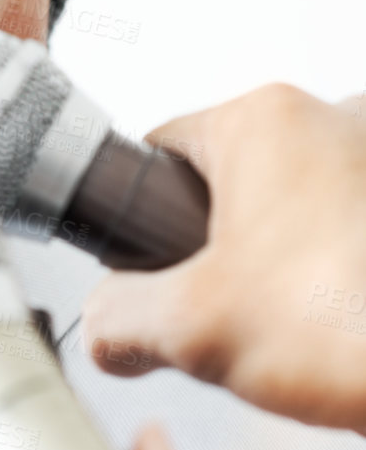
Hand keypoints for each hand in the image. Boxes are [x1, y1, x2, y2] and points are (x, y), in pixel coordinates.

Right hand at [81, 84, 365, 428]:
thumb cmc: (356, 328)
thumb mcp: (192, 331)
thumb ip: (118, 319)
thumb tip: (108, 324)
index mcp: (264, 121)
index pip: (158, 151)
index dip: (140, 220)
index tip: (152, 271)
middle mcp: (334, 118)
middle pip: (233, 181)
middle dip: (222, 251)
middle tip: (230, 316)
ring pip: (299, 211)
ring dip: (288, 266)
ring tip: (298, 329)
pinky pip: (350, 233)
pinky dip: (341, 277)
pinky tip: (344, 328)